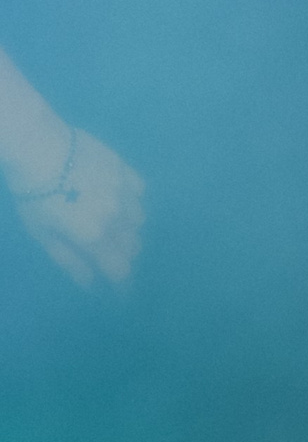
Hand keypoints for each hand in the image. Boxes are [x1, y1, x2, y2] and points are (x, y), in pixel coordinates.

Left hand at [11, 126, 144, 288]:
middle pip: (132, 246)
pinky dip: (133, 201)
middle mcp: (117, 216)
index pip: (120, 269)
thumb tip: (92, 284)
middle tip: (110, 257)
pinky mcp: (125, 169)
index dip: (124, 285)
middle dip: (123, 256)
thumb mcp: (43, 234)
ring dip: (128, 229)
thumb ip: (70, 260)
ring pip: (139, 220)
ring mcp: (124, 190)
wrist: (40, 147)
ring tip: (112, 226)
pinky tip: (119, 199)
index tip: (123, 295)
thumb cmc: (34, 195)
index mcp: (94, 236)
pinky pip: (139, 192)